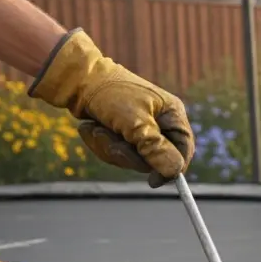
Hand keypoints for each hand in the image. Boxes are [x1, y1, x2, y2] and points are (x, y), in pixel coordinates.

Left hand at [29, 29, 194, 187]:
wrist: (77, 79)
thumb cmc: (110, 94)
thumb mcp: (134, 122)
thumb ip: (155, 148)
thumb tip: (174, 171)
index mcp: (172, 114)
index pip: (183, 149)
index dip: (172, 168)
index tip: (153, 182)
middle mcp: (160, 122)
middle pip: (155, 158)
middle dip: (128, 154)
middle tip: (112, 143)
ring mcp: (141, 128)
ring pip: (133, 158)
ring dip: (110, 148)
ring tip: (97, 129)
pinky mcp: (123, 132)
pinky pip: (118, 152)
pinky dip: (102, 144)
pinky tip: (92, 128)